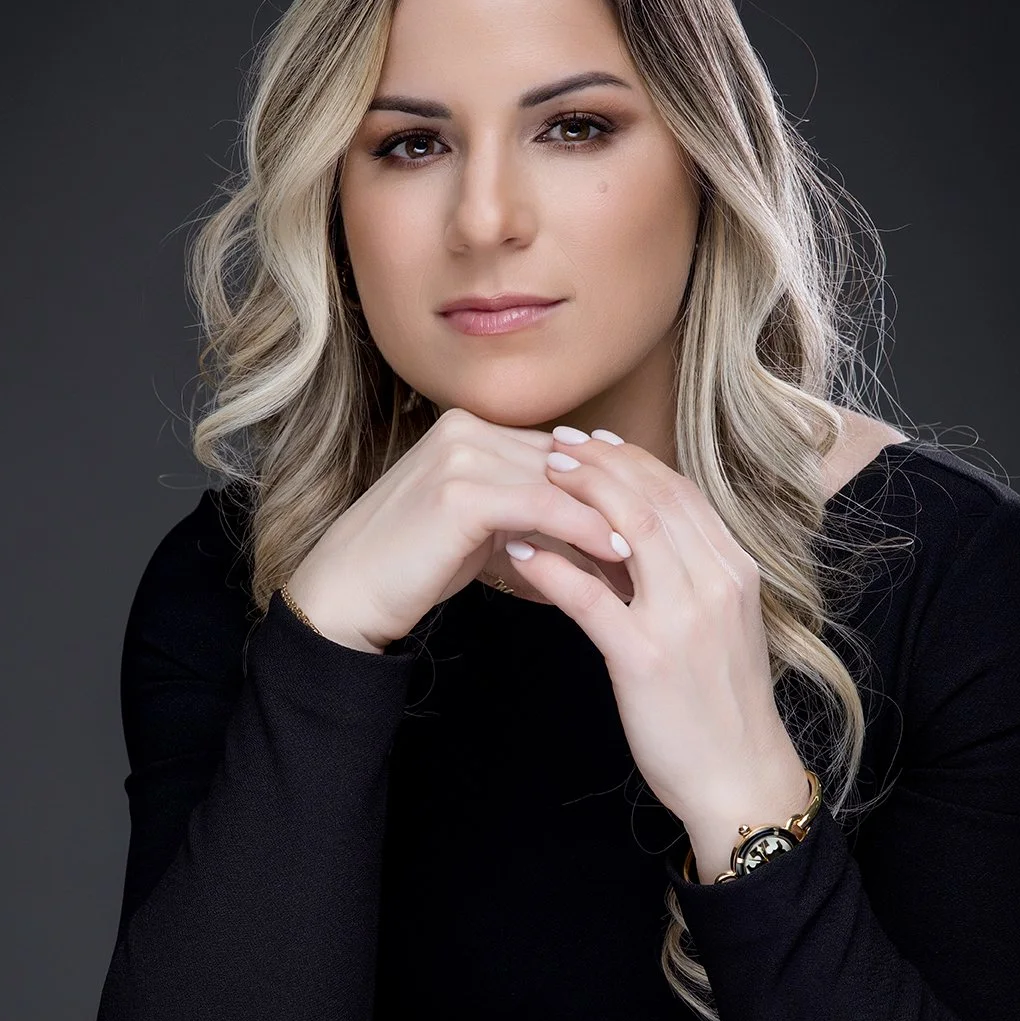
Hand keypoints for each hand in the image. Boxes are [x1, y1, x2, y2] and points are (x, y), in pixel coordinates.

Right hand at [283, 408, 627, 652]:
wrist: (347, 593)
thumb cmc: (414, 568)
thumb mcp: (482, 528)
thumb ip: (531, 509)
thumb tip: (602, 523)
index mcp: (471, 427)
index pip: (563, 450)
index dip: (614, 485)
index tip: (661, 518)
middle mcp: (466, 428)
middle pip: (568, 461)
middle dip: (622, 500)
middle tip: (673, 536)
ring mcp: (461, 454)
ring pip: (563, 482)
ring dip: (614, 515)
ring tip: (659, 550)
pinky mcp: (460, 491)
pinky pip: (542, 507)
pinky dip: (584, 529)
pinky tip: (617, 553)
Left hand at [522, 427, 810, 877]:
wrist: (739, 778)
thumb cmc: (719, 705)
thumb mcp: (715, 626)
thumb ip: (680, 577)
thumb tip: (623, 536)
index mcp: (735, 570)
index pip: (680, 492)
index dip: (632, 460)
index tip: (592, 441)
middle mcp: (715, 583)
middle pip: (652, 497)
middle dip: (599, 463)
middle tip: (554, 444)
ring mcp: (683, 619)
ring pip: (626, 530)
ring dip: (575, 497)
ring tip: (534, 479)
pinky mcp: (645, 657)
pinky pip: (591, 595)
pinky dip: (553, 566)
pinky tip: (520, 553)